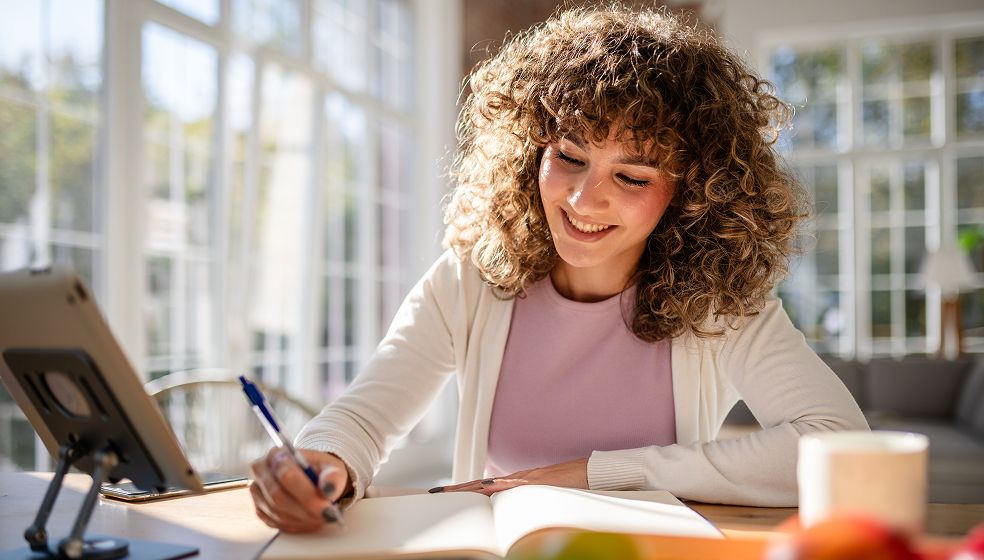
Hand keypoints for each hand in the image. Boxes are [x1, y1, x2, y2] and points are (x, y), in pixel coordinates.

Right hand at [249, 447, 350, 532]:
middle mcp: (262, 471)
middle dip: (306, 510)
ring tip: (322, 516)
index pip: (287, 476)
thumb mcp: (332, 467)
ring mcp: (258, 492)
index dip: (307, 495)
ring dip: (303, 519)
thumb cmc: (320, 470)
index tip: (326, 507)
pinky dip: (297, 525)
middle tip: (327, 516)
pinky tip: (311, 520)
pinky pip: (276, 523)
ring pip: (277, 513)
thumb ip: (333, 476)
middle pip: (278, 497)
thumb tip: (329, 489)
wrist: (312, 476)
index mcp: (277, 454)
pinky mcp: (260, 509)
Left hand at [433, 457, 588, 495]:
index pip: (483, 488)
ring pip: (492, 484)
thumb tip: (508, 514)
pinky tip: (488, 488)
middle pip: (481, 484)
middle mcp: (517, 479)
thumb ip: (524, 500)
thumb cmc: (568, 486)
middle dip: (459, 490)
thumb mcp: (540, 496)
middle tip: (437, 493)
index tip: (444, 494)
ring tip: (451, 492)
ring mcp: (526, 479)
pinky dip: (501, 486)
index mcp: (515, 484)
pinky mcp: (538, 481)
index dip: (463, 490)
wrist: (590, 472)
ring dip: (471, 488)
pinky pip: (516, 484)